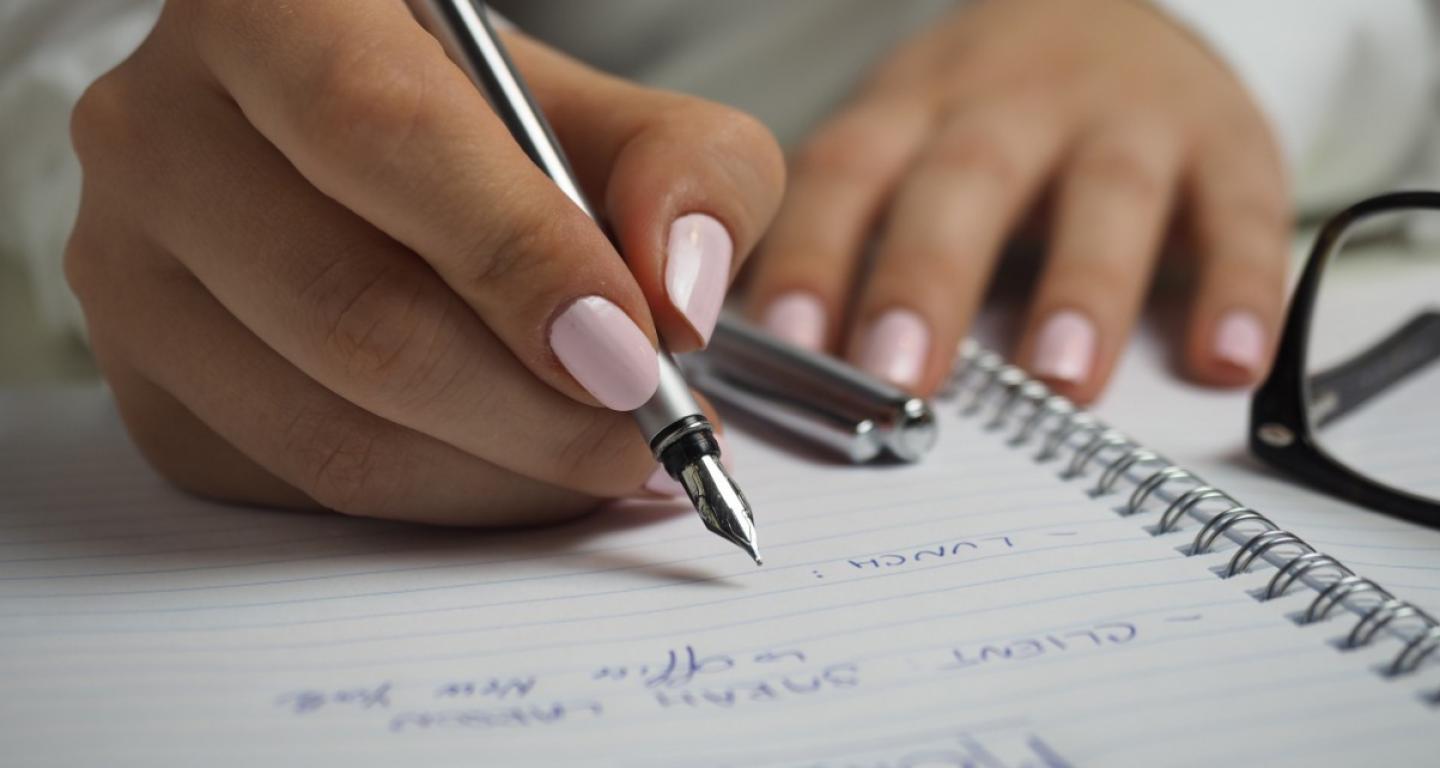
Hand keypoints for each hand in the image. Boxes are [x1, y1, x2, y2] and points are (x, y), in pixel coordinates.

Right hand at [65, 0, 782, 523]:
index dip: (520, 258)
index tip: (634, 354)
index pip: (382, 133)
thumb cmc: (493, 134)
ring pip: (328, 428)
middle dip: (536, 409)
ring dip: (502, 474)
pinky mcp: (145, 387)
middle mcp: (160, 129)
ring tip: (602, 456)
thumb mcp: (611, 116)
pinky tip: (511, 464)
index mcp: (270, 9)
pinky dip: (442, 501)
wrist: (369, 169)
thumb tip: (678, 303)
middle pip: (354, 311)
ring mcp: (127, 270)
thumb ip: (686, 173)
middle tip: (647, 433)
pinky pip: (305, 488)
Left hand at [745, 0, 1287, 401]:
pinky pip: (1242, 211)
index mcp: (915, 109)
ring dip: (1081, 289)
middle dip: (929, 278)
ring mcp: (1124, 118)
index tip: (788, 347)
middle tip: (899, 376)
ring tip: (1059, 380)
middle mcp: (1013, 104)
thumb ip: (853, 239)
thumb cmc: (983, 118)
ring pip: (1104, 194)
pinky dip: (1239, 287)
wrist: (1112, 13)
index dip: (815, 255)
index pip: (848, 174)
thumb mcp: (904, 144)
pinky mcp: (1227, 141)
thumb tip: (776, 372)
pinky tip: (1225, 361)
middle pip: (965, 181)